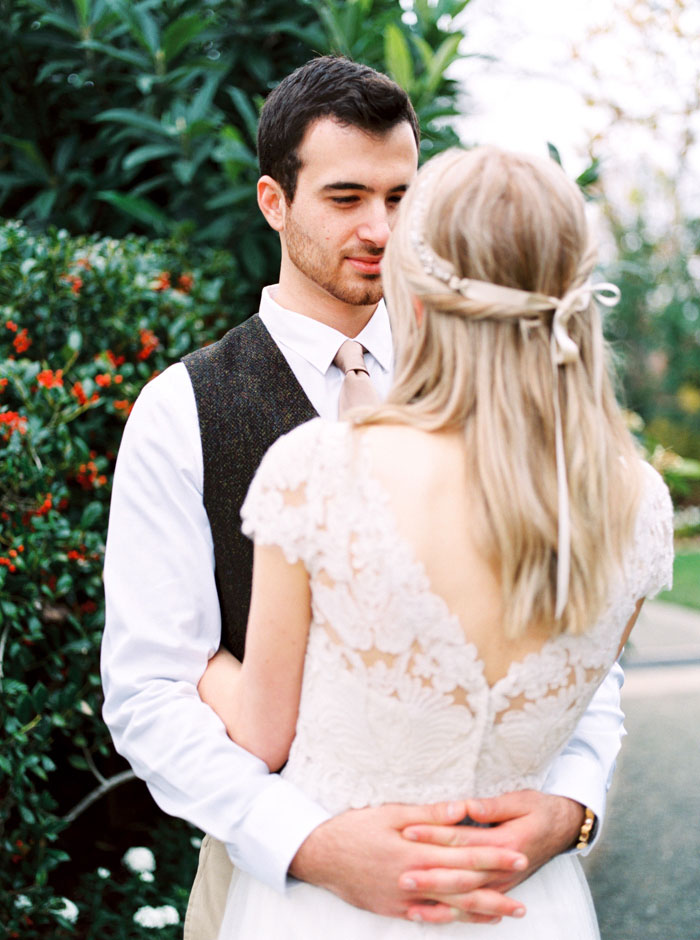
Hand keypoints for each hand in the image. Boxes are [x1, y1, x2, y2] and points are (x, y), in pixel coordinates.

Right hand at [289, 801, 527, 924]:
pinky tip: (471, 920)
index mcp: (415, 853)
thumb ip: (428, 815)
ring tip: (509, 914)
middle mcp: (413, 881)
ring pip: (450, 909)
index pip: (463, 856)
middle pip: (463, 888)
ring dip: (482, 912)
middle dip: (497, 890)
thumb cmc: (353, 828)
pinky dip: (454, 920)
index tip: (519, 856)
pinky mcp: (394, 910)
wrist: (318, 855)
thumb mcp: (389, 813)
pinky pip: (430, 919)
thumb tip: (461, 810)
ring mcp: (404, 901)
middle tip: (524, 894)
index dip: (494, 857)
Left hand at [399, 791, 584, 920]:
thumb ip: (493, 806)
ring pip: (466, 898)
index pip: (462, 839)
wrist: (564, 829)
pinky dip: (450, 916)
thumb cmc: (540, 809)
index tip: (408, 831)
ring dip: (437, 901)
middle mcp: (503, 869)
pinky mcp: (498, 890)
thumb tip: (468, 806)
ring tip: (410, 904)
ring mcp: (501, 884)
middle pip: (460, 875)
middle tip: (402, 876)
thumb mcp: (521, 800)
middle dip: (430, 876)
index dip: (435, 834)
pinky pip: (472, 909)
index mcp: (506, 842)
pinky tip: (428, 917)